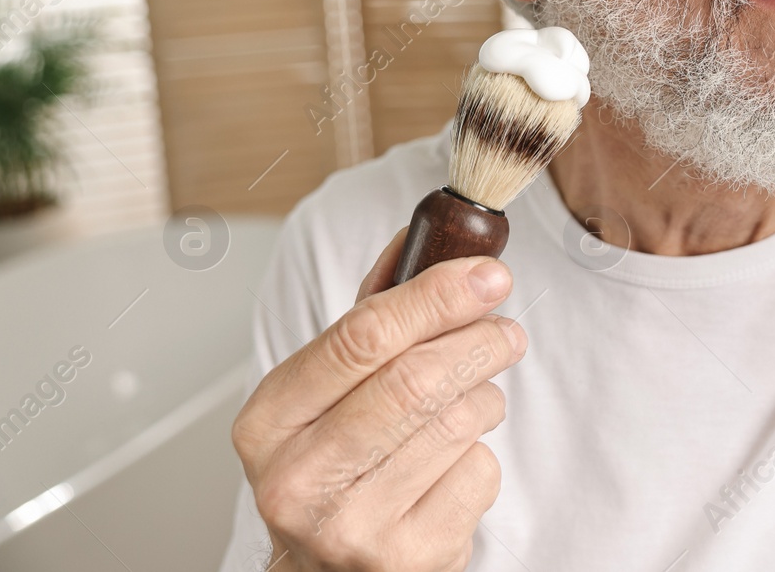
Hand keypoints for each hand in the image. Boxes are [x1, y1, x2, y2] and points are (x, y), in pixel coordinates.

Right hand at [232, 228, 525, 570]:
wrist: (333, 569)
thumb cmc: (339, 464)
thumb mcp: (331, 390)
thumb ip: (372, 314)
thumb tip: (423, 236)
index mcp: (268, 421)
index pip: (360, 338)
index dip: (435, 297)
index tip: (486, 274)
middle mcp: (296, 479)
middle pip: (415, 380)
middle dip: (478, 342)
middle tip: (506, 331)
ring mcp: (349, 527)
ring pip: (455, 423)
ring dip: (485, 396)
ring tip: (477, 395)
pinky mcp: (405, 558)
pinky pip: (477, 475)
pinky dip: (484, 454)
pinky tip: (459, 458)